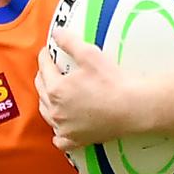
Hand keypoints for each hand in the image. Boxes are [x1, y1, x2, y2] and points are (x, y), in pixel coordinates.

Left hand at [35, 27, 142, 150]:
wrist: (132, 108)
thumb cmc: (112, 81)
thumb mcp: (90, 55)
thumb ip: (70, 42)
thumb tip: (56, 32)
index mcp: (55, 89)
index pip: (44, 68)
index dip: (45, 56)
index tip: (47, 51)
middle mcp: (55, 110)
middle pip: (41, 91)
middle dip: (43, 77)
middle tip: (48, 69)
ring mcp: (64, 128)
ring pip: (47, 114)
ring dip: (46, 102)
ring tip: (51, 94)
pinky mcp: (76, 140)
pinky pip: (60, 139)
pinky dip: (58, 132)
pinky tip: (61, 127)